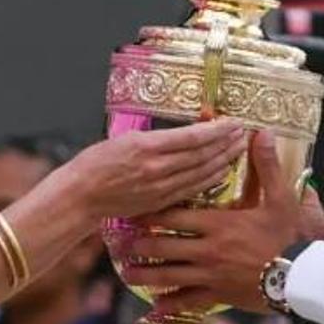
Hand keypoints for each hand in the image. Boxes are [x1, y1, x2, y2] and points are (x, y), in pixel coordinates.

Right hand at [62, 119, 246, 220]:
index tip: (230, 122)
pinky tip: (222, 172)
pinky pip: (192, 189)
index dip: (215, 130)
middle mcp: (157, 168)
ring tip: (238, 149)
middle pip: (201, 154)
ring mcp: (160, 187)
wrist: (81, 195)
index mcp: (147, 146)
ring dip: (223, 160)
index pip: (192, 137)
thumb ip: (154, 137)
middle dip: (225, 143)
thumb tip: (181, 133)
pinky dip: (210, 179)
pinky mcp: (160, 202)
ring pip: (200, 172)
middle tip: (242, 132)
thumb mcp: (123, 138)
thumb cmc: (95, 163)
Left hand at [120, 130, 323, 313]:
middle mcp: (207, 249)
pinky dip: (170, 303)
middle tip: (121, 242)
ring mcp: (210, 274)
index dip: (153, 212)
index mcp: (218, 224)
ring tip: (127, 272)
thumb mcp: (281, 198)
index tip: (136, 209)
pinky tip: (155, 307)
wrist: (301, 275)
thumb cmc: (289, 236)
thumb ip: (266, 166)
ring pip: (169, 274)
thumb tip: (261, 134)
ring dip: (146, 274)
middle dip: (141, 244)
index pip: (176, 215)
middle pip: (164, 246)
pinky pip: (188, 300)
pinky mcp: (218, 294)